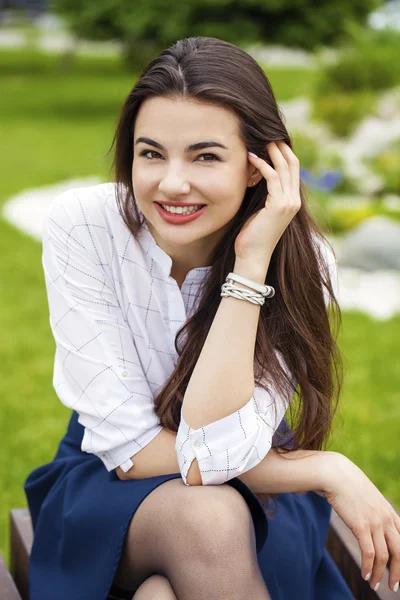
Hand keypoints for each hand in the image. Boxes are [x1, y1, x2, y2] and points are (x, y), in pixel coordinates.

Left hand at [234, 141, 300, 264]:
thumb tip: (255, 174)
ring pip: (284, 168)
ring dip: (272, 152)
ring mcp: (289, 203)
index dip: (283, 152)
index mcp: (292, 200)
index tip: (270, 139)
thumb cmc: (252, 234)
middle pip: (292, 164)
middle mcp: (294, 200)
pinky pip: (273, 178)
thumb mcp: (260, 208)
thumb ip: (264, 192)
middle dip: (280, 146)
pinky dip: (263, 165)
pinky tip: (252, 157)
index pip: (292, 169)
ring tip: (260, 140)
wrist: (252, 255)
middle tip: (266, 133)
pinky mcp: (279, 206)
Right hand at [323, 454, 399, 592]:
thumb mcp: (368, 498)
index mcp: (390, 512)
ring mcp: (375, 522)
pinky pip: (369, 553)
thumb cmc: (348, 485)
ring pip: (384, 556)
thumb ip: (374, 511)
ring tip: (373, 584)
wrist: (335, 473)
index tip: (399, 571)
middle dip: (397, 573)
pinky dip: (367, 567)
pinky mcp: (361, 525)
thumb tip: (370, 525)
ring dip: (379, 574)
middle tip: (393, 586)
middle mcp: (386, 519)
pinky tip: (364, 574)